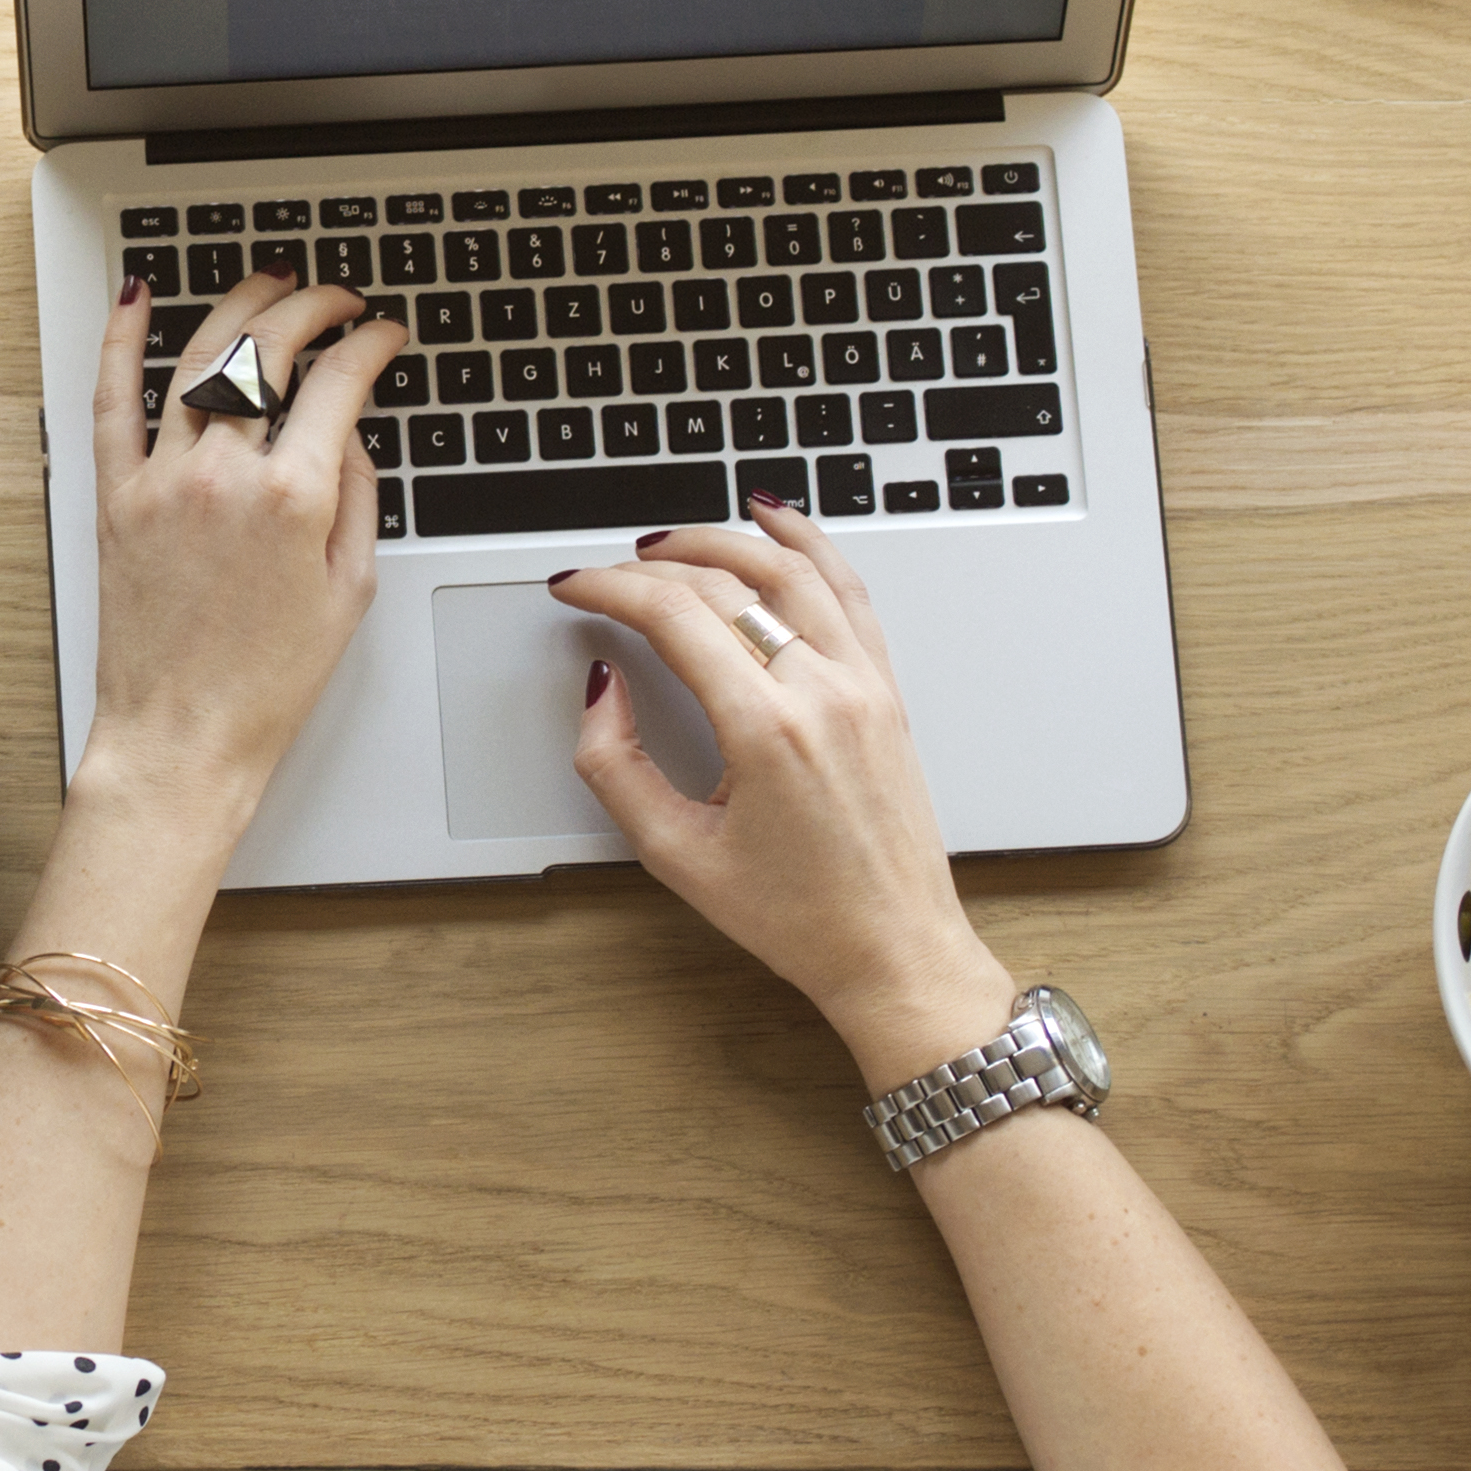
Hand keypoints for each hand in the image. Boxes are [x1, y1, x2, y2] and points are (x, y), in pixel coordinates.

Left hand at [81, 268, 407, 834]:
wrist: (182, 736)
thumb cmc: (265, 683)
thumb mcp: (349, 590)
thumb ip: (357, 497)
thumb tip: (348, 435)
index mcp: (294, 497)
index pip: (340, 381)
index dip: (371, 343)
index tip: (383, 334)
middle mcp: (224, 475)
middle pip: (269, 348)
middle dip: (313, 305)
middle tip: (335, 300)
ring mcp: (162, 480)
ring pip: (197, 356)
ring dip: (238, 305)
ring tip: (267, 283)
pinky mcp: (114, 497)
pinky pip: (110, 398)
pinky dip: (118, 339)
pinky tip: (135, 297)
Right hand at [553, 497, 1013, 1088]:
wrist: (894, 949)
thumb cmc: (799, 917)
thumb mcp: (677, 855)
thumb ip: (617, 766)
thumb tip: (602, 689)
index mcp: (768, 731)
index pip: (676, 616)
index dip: (611, 589)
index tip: (576, 588)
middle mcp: (823, 692)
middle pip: (726, 586)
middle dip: (652, 566)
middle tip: (609, 574)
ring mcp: (864, 684)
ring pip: (792, 569)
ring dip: (725, 539)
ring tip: (674, 539)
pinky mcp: (886, 691)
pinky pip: (849, 591)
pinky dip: (811, 544)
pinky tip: (778, 522)